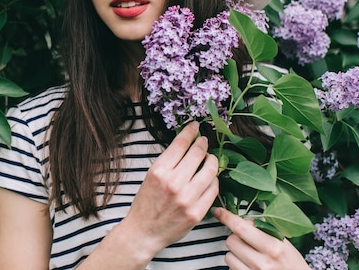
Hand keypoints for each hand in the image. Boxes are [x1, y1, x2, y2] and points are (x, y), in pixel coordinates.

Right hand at [120, 122, 218, 257]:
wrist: (144, 232)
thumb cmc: (146, 203)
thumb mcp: (151, 176)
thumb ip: (168, 162)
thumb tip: (186, 144)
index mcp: (159, 171)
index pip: (180, 144)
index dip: (190, 131)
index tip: (195, 126)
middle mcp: (174, 183)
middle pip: (197, 153)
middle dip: (202, 143)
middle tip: (203, 140)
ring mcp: (187, 198)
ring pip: (210, 170)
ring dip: (212, 160)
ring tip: (210, 158)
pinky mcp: (197, 212)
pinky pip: (213, 189)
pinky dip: (214, 180)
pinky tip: (210, 178)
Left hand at [212, 207, 310, 269]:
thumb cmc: (291, 263)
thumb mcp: (283, 243)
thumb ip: (264, 229)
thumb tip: (243, 219)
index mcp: (274, 247)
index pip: (242, 228)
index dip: (227, 217)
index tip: (219, 211)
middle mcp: (263, 262)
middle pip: (231, 241)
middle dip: (236, 238)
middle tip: (247, 241)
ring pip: (228, 256)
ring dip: (235, 254)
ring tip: (250, 256)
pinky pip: (230, 269)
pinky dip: (236, 265)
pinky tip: (248, 266)